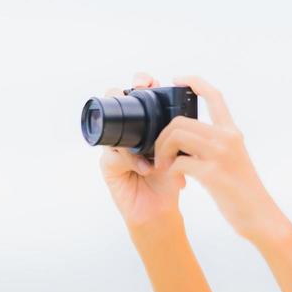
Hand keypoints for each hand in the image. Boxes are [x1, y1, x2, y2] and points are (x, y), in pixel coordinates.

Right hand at [97, 72, 186, 230]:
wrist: (160, 210)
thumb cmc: (169, 180)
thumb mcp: (178, 152)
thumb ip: (177, 135)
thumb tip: (183, 117)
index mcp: (146, 124)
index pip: (139, 94)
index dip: (142, 82)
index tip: (150, 82)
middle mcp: (128, 132)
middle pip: (116, 102)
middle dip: (124, 91)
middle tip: (139, 90)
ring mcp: (115, 147)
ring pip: (112, 127)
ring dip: (128, 130)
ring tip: (145, 143)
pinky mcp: (108, 165)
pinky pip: (114, 155)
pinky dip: (129, 160)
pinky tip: (145, 168)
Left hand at [153, 75, 288, 245]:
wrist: (261, 217)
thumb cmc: (244, 193)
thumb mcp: (234, 160)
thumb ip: (215, 147)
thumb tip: (189, 141)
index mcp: (232, 133)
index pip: (215, 96)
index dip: (194, 82)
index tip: (178, 79)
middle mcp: (228, 138)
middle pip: (181, 120)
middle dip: (163, 137)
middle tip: (160, 156)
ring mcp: (220, 155)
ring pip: (177, 136)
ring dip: (163, 152)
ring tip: (165, 168)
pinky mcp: (213, 174)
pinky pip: (179, 163)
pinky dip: (171, 172)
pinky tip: (177, 182)